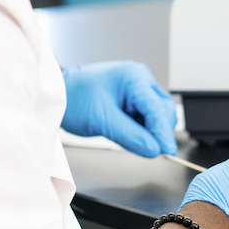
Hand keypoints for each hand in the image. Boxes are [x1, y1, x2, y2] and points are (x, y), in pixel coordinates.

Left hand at [61, 61, 176, 157]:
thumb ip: (131, 136)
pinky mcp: (134, 100)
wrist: (60, 97)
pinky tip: (129, 135)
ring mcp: (138, 90)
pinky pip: (146, 118)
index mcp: (134, 78)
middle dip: (159, 131)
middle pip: (163, 110)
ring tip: (129, 139)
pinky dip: (142, 130)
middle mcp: (140, 81)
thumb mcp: (102, 121)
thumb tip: (153, 149)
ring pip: (157, 115)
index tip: (167, 150)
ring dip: (150, 131)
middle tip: (150, 150)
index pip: (157, 107)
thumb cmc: (75, 98)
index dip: (163, 130)